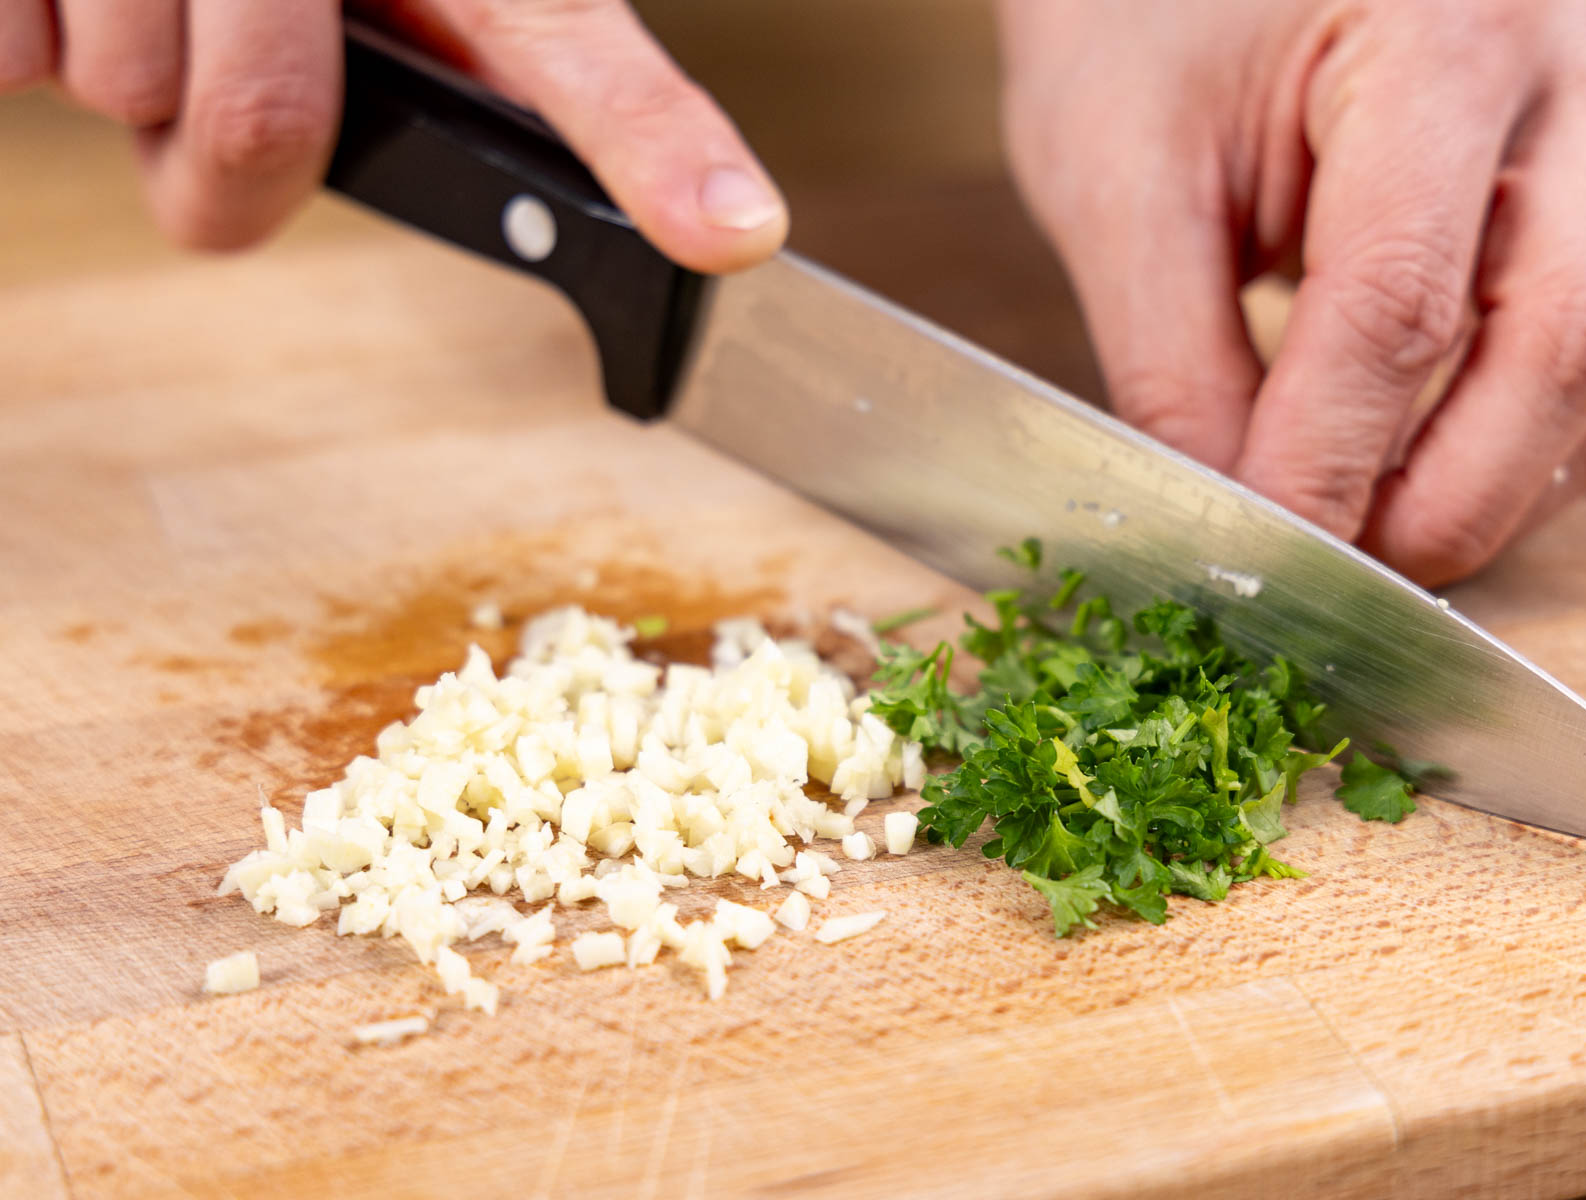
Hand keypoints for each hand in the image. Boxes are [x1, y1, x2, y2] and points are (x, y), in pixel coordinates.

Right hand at [0, 0, 785, 270]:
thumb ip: (513, 78)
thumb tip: (687, 220)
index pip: (566, 38)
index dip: (651, 141)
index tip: (729, 232)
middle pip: (256, 126)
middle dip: (231, 163)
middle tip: (231, 77)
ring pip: (120, 88)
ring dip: (122, 78)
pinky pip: (9, 54)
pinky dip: (21, 42)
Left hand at [997, 0, 1585, 584]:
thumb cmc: (1140, 7)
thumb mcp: (1115, 171)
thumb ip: (1169, 364)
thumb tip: (1228, 525)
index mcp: (1444, 33)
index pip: (1403, 302)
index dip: (1327, 463)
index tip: (1256, 561)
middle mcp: (1564, 76)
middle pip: (1566, 344)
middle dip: (1445, 501)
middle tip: (1327, 577)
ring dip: (1491, 489)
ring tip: (1360, 535)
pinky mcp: (1583, 192)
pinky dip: (1506, 447)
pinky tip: (1407, 476)